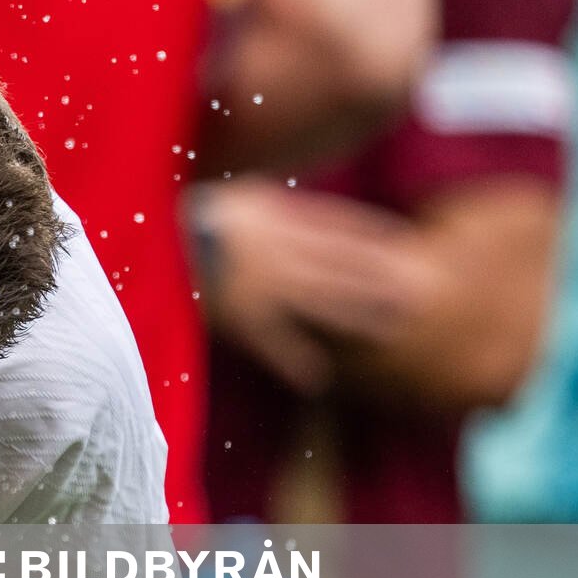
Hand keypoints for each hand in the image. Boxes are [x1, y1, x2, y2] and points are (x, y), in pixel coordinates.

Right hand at [187, 178, 434, 392]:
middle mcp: (283, 254)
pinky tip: (317, 379)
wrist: (161, 240)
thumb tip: (299, 209)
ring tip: (387, 330)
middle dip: (379, 278)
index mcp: (280, 219)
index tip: (401, 241)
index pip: (338, 225)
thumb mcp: (241, 197)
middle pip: (342, 266)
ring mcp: (266, 289)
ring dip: (357, 317)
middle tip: (416, 292)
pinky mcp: (243, 320)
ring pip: (322, 304)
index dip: (372, 234)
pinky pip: (275, 345)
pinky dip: (295, 364)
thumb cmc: (198, 217)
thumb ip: (272, 203)